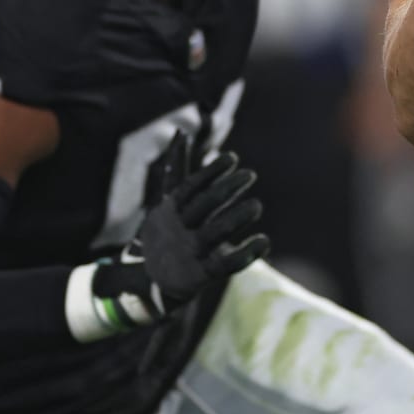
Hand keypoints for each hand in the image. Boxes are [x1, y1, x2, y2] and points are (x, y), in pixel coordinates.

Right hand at [136, 138, 267, 305]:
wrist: (148, 280)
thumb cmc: (166, 231)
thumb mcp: (168, 201)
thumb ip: (177, 169)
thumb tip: (181, 132)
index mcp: (171, 210)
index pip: (190, 187)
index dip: (210, 172)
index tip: (232, 158)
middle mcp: (180, 229)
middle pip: (203, 206)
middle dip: (225, 189)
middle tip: (250, 174)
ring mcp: (190, 253)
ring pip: (215, 233)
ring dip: (236, 218)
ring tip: (257, 205)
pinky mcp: (202, 276)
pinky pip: (226, 265)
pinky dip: (245, 254)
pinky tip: (264, 241)